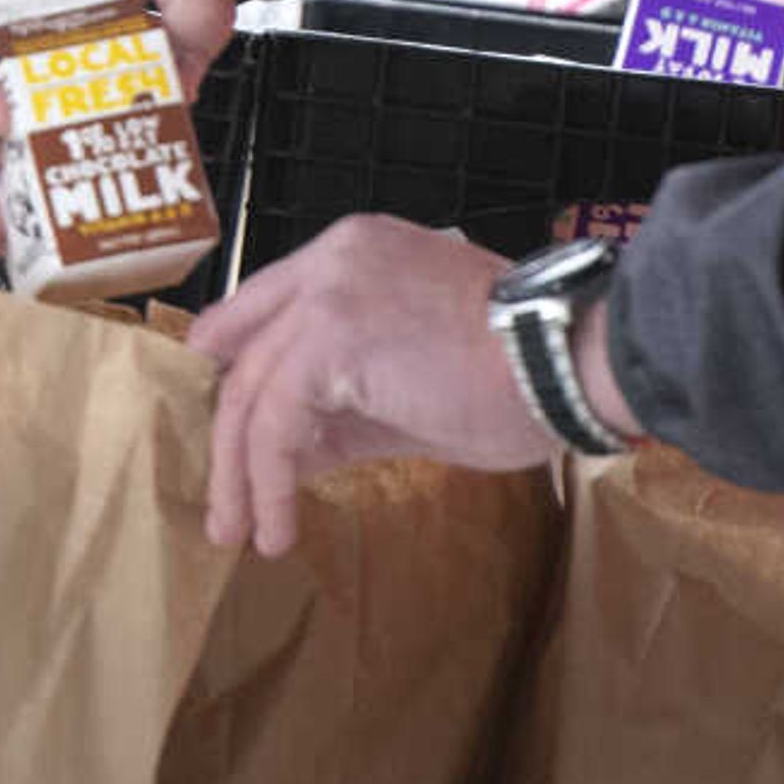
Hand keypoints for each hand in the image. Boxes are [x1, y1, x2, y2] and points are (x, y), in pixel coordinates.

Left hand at [190, 214, 567, 556]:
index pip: (268, 305)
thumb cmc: (512, 376)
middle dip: (229, 436)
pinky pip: (276, 423)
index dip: (235, 364)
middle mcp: (333, 260)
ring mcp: (328, 295)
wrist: (563, 361)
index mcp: (356, 251)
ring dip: (240, 473)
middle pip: (250, 351)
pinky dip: (267, 482)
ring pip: (252, 391)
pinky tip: (278, 527)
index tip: (220, 420)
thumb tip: (286, 454)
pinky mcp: (329, 340)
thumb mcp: (409, 389)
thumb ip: (343, 406)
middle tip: (225, 505)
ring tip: (242, 531)